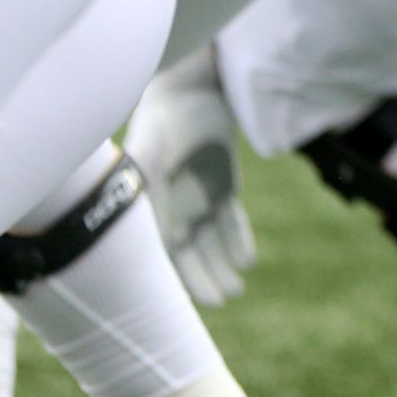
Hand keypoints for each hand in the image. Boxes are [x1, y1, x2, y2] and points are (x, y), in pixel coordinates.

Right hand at [127, 53, 253, 307]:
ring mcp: (199, 199)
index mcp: (149, 211)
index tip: (180, 305)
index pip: (159, 256)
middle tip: (221, 301)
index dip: (170, 280)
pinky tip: (247, 260)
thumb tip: (154, 241)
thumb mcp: (150, 163)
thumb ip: (148, 201)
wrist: (188, 91)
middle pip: (188, 257)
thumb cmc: (162, 125)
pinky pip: (231, 221)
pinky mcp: (225, 186)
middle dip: (202, 280)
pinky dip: (238, 240)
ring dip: (222, 266)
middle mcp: (173, 210)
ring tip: (235, 291)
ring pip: (212, 245)